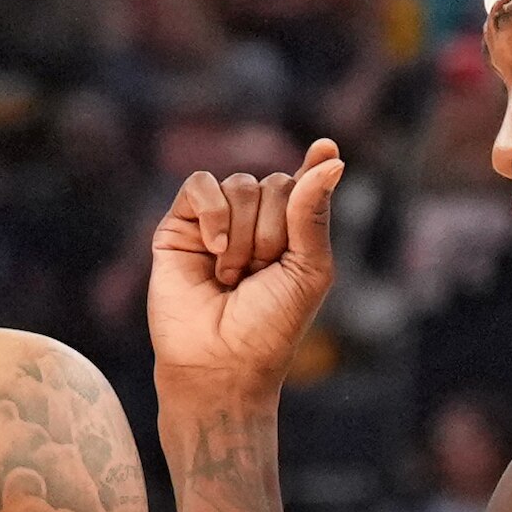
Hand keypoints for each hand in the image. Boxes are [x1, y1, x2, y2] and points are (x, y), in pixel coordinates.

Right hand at [146, 144, 347, 409]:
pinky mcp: (180, 225)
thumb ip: (313, 211)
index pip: (304, 185)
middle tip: (259, 275)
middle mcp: (254, 222)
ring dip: (243, 236)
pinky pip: (200, 185)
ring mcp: (216, 221)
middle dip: (272, 232)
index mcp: (290, 233)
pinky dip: (213, 212)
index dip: (315, 166)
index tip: (326, 149)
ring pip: (239, 184)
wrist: (220, 362)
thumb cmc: (270, 326)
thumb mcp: (308, 268)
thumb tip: (331, 155)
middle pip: (274, 183)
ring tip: (232, 277)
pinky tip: (214, 249)